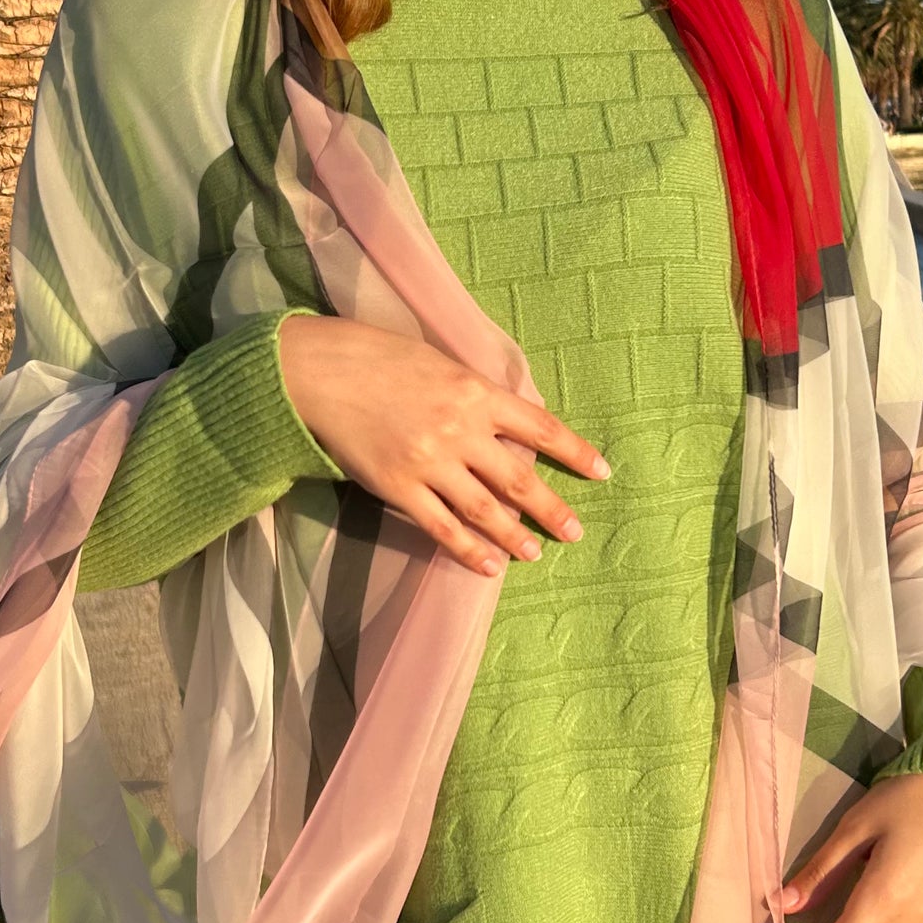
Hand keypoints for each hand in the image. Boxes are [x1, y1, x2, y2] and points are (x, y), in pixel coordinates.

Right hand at [278, 315, 607, 576]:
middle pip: (519, 477)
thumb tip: (506, 419)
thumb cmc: (379, 357)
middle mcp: (461, 429)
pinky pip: (441, 527)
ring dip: (514, 534)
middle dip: (551, 508)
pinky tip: (489, 565)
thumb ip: (474, 392)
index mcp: (476, 392)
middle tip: (575, 531)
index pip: (540, 426)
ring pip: (485, 509)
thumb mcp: (440, 361)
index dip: (574, 451)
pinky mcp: (399, 487)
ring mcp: (430, 462)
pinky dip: (468, 549)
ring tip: (535, 553)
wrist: (321, 372)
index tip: (601, 471)